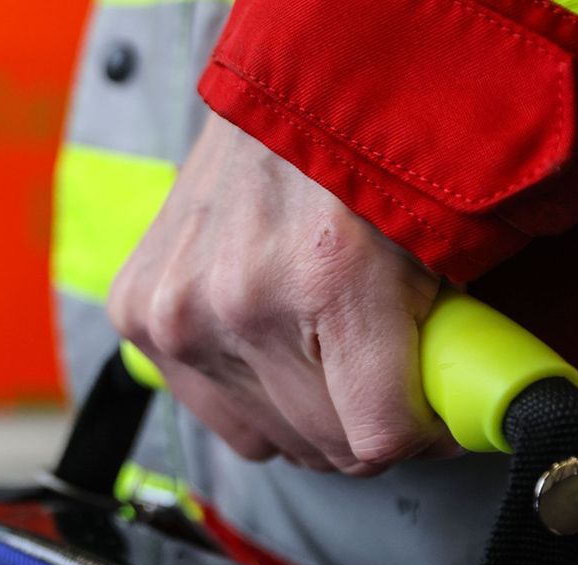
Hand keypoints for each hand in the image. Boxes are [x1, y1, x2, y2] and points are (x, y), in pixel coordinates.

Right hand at [107, 113, 459, 474]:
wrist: (271, 106)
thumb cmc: (352, 166)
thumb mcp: (432, 245)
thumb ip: (440, 343)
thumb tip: (439, 420)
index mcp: (326, 280)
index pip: (377, 436)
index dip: (416, 432)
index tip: (426, 413)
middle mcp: (237, 304)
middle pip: (322, 444)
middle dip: (361, 421)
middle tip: (377, 375)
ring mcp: (177, 314)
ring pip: (263, 437)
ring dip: (299, 412)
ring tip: (317, 353)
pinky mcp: (137, 316)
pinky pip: (208, 411)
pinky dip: (243, 391)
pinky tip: (262, 342)